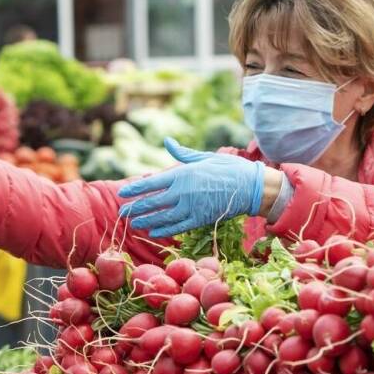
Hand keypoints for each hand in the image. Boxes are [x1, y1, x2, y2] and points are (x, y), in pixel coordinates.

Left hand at [117, 138, 267, 237]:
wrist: (251, 187)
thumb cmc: (228, 168)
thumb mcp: (204, 157)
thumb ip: (183, 153)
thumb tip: (168, 142)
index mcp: (183, 174)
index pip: (152, 183)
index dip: (135, 189)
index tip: (122, 193)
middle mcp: (184, 192)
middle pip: (153, 202)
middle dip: (136, 207)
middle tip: (123, 212)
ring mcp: (192, 207)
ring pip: (163, 217)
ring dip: (146, 220)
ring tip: (133, 223)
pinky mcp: (201, 220)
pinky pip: (178, 227)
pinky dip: (164, 230)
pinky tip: (153, 231)